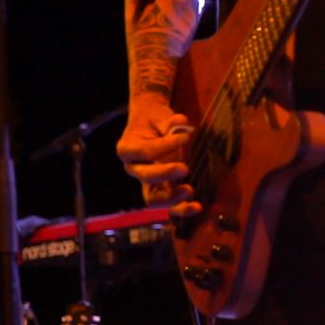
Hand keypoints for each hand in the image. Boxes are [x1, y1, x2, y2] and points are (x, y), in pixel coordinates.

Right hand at [115, 93, 198, 218]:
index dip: (165, 146)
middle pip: (145, 177)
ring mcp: (146, 182)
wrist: (150, 127)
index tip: (185, 136)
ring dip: (171, 197)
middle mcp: (133, 168)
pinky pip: (168, 206)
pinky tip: (197, 206)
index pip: (144, 152)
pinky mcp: (160, 190)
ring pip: (153, 198)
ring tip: (189, 190)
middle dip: (164, 174)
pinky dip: (181, 208)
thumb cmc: (154, 120)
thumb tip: (181, 122)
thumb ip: (170, 121)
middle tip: (184, 167)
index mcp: (127, 148)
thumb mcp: (160, 116)